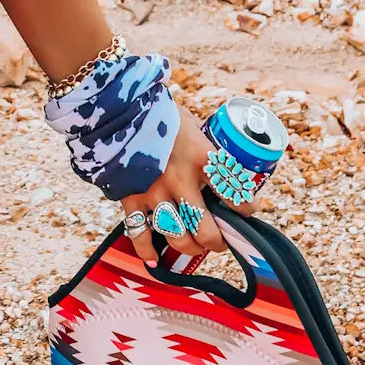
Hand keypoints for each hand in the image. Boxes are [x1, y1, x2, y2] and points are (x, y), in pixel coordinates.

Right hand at [118, 105, 249, 263]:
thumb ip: (204, 147)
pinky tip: (155, 258)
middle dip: (217, 241)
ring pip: (177, 238)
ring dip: (189, 247)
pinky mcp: (130, 198)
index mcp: (201, 157)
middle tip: (219, 239)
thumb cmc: (158, 113)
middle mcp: (180, 180)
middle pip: (206, 230)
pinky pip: (139, 234)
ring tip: (194, 244)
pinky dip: (146, 250)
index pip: (235, 193)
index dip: (246, 208)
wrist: (116, 107)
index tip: (248, 210)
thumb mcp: (191, 124)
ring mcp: (153, 192)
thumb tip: (220, 166)